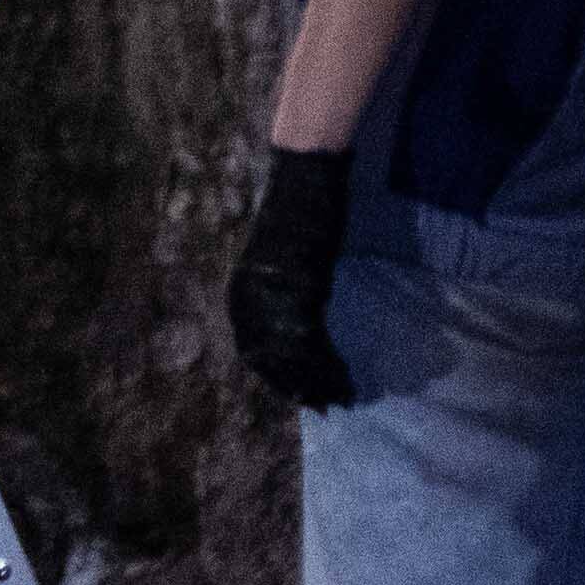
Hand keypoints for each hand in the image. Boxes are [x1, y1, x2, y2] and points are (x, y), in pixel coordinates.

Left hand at [225, 143, 358, 413]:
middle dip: (297, 386)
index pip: (251, 350)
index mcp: (240, 292)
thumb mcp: (280, 263)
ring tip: (339, 397)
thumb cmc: (297, 214)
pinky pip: (314, 339)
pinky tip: (344, 376)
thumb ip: (281, 295)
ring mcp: (274, 294)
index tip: (297, 396)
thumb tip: (296, 330)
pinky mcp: (300, 288)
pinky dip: (329, 362)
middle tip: (322, 406)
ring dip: (317, 381)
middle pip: (271, 359)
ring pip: (294, 356)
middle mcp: (249, 297)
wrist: (307, 179)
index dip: (275, 377)